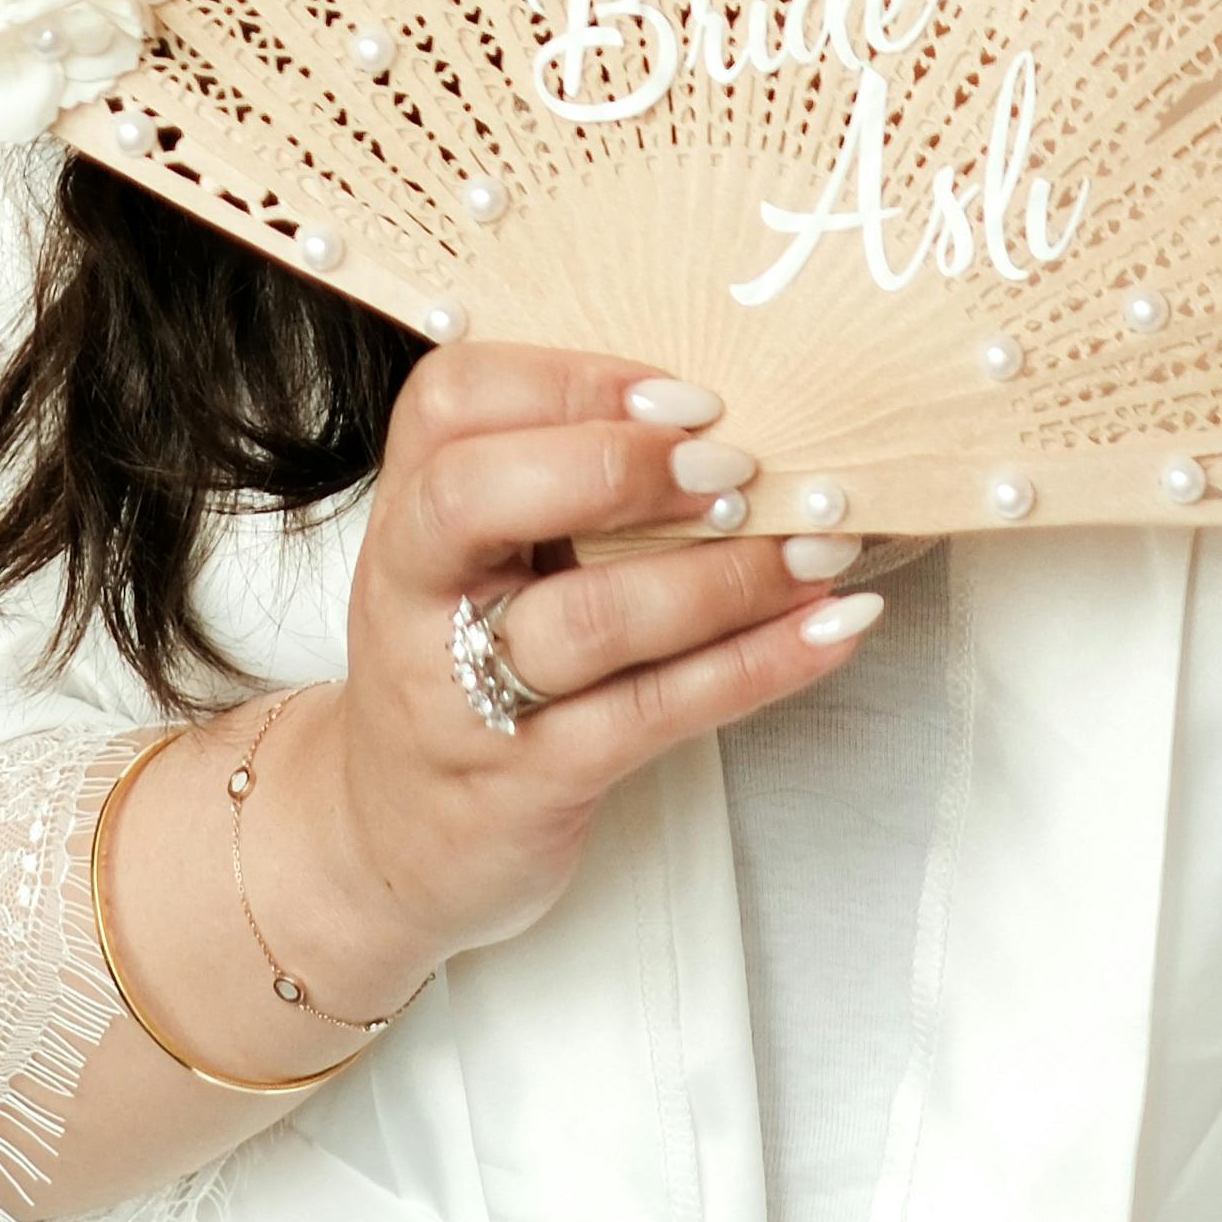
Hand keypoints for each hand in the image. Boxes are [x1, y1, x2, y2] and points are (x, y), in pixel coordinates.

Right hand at [275, 340, 894, 997]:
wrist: (390, 841)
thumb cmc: (462, 668)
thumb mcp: (474, 563)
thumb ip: (555, 483)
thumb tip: (725, 416)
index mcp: (408, 512)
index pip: (449, 401)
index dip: (571, 380)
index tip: (686, 397)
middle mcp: (417, 595)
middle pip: (474, 496)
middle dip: (616, 465)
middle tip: (733, 467)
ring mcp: (463, 694)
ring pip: (586, 619)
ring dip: (722, 577)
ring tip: (818, 549)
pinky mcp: (529, 782)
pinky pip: (651, 714)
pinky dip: (756, 665)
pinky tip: (831, 630)